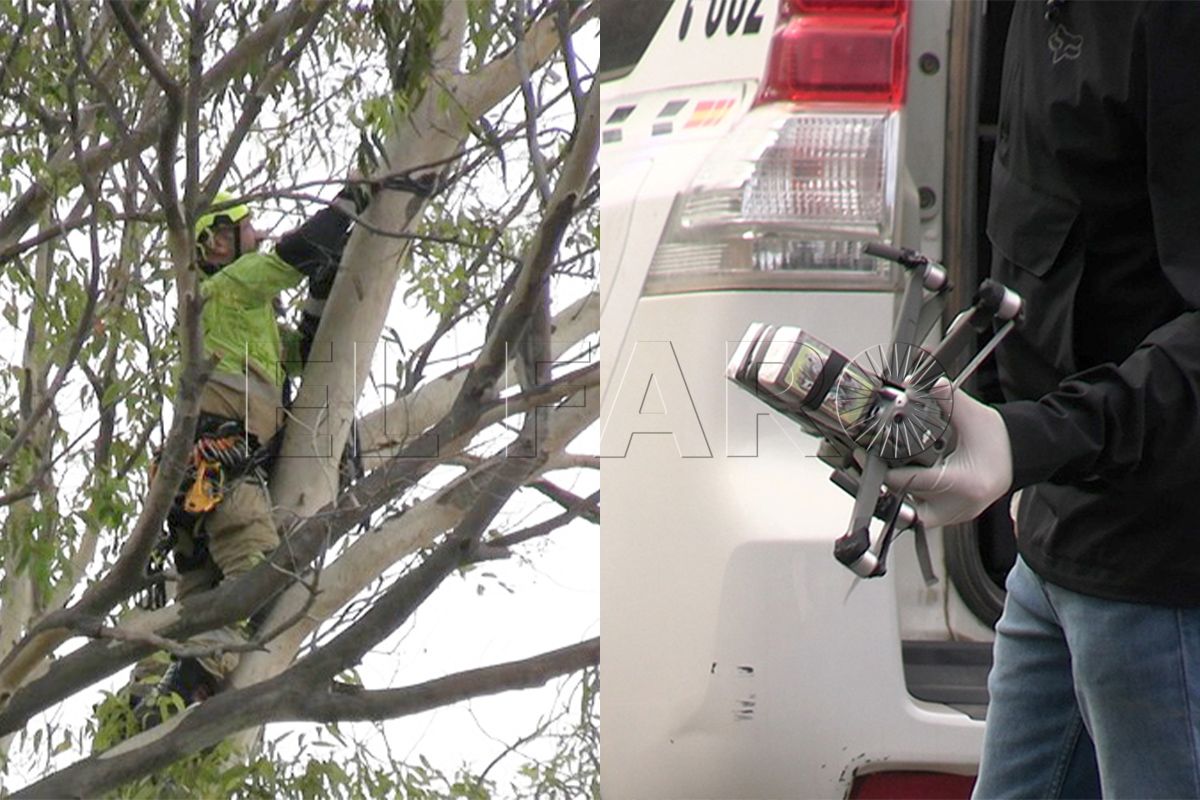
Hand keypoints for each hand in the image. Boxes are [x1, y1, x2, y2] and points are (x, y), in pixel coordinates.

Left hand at [885, 381, 1012, 527]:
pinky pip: (925, 514)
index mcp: (965, 484)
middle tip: (872, 464)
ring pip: (914, 512)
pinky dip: (913, 497)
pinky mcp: (957, 516)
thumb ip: (949, 400)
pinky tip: (907, 479)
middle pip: (909, 499)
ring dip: (900, 492)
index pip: (912, 483)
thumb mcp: (975, 417)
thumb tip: (928, 384)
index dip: (886, 471)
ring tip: (889, 471)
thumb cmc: (1001, 441)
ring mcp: (959, 514)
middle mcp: (961, 505)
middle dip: (889, 481)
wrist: (1022, 455)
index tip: (869, 459)